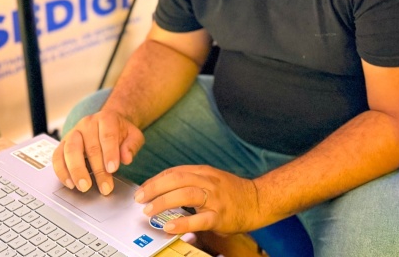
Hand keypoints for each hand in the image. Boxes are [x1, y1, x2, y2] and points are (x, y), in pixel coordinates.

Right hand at [52, 109, 144, 195]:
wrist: (108, 123)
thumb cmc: (120, 132)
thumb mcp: (133, 135)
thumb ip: (132, 145)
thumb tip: (126, 158)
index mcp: (106, 118)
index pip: (107, 136)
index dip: (110, 153)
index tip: (113, 169)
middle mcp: (87, 123)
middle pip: (90, 147)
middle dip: (97, 169)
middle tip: (104, 187)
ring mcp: (73, 133)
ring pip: (70, 151)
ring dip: (76, 171)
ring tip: (84, 187)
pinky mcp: (63, 143)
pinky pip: (57, 157)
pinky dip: (61, 171)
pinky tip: (70, 183)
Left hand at [135, 165, 261, 234]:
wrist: (258, 201)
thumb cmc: (233, 192)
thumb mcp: (212, 179)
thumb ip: (193, 182)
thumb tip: (166, 189)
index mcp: (205, 172)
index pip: (175, 172)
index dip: (156, 180)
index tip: (143, 189)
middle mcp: (209, 182)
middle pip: (177, 179)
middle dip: (154, 188)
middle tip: (140, 198)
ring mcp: (215, 198)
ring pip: (185, 195)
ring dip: (163, 202)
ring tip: (149, 211)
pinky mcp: (220, 216)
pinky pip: (198, 219)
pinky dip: (182, 222)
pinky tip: (169, 226)